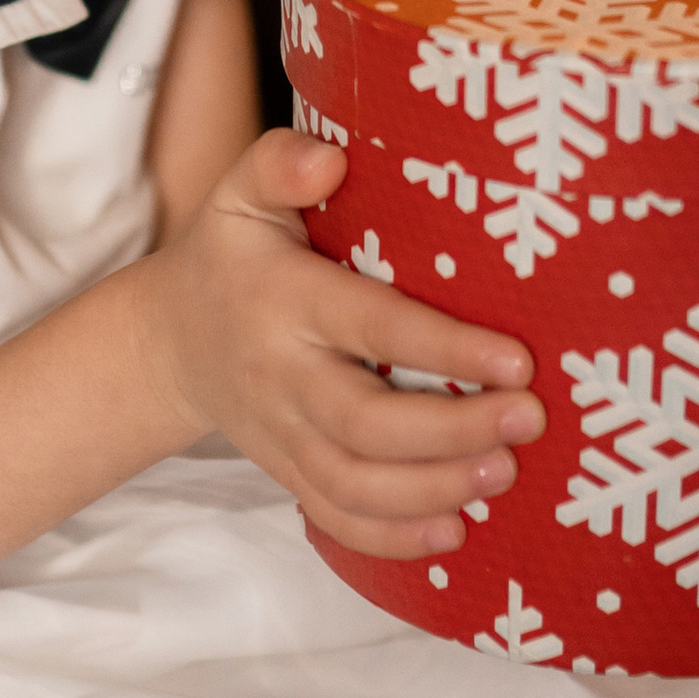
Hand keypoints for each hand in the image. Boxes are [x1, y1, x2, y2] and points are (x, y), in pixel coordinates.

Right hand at [131, 127, 542, 559]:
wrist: (168, 340)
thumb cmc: (230, 255)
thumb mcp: (240, 194)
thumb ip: (279, 163)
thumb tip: (330, 160)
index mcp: (283, 299)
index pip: (370, 327)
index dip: (442, 347)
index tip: (516, 359)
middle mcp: (282, 375)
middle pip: (365, 423)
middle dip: (453, 431)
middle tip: (530, 419)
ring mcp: (282, 433)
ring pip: (354, 482)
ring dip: (433, 488)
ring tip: (505, 473)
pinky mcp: (288, 471)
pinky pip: (334, 518)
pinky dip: (391, 538)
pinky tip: (453, 533)